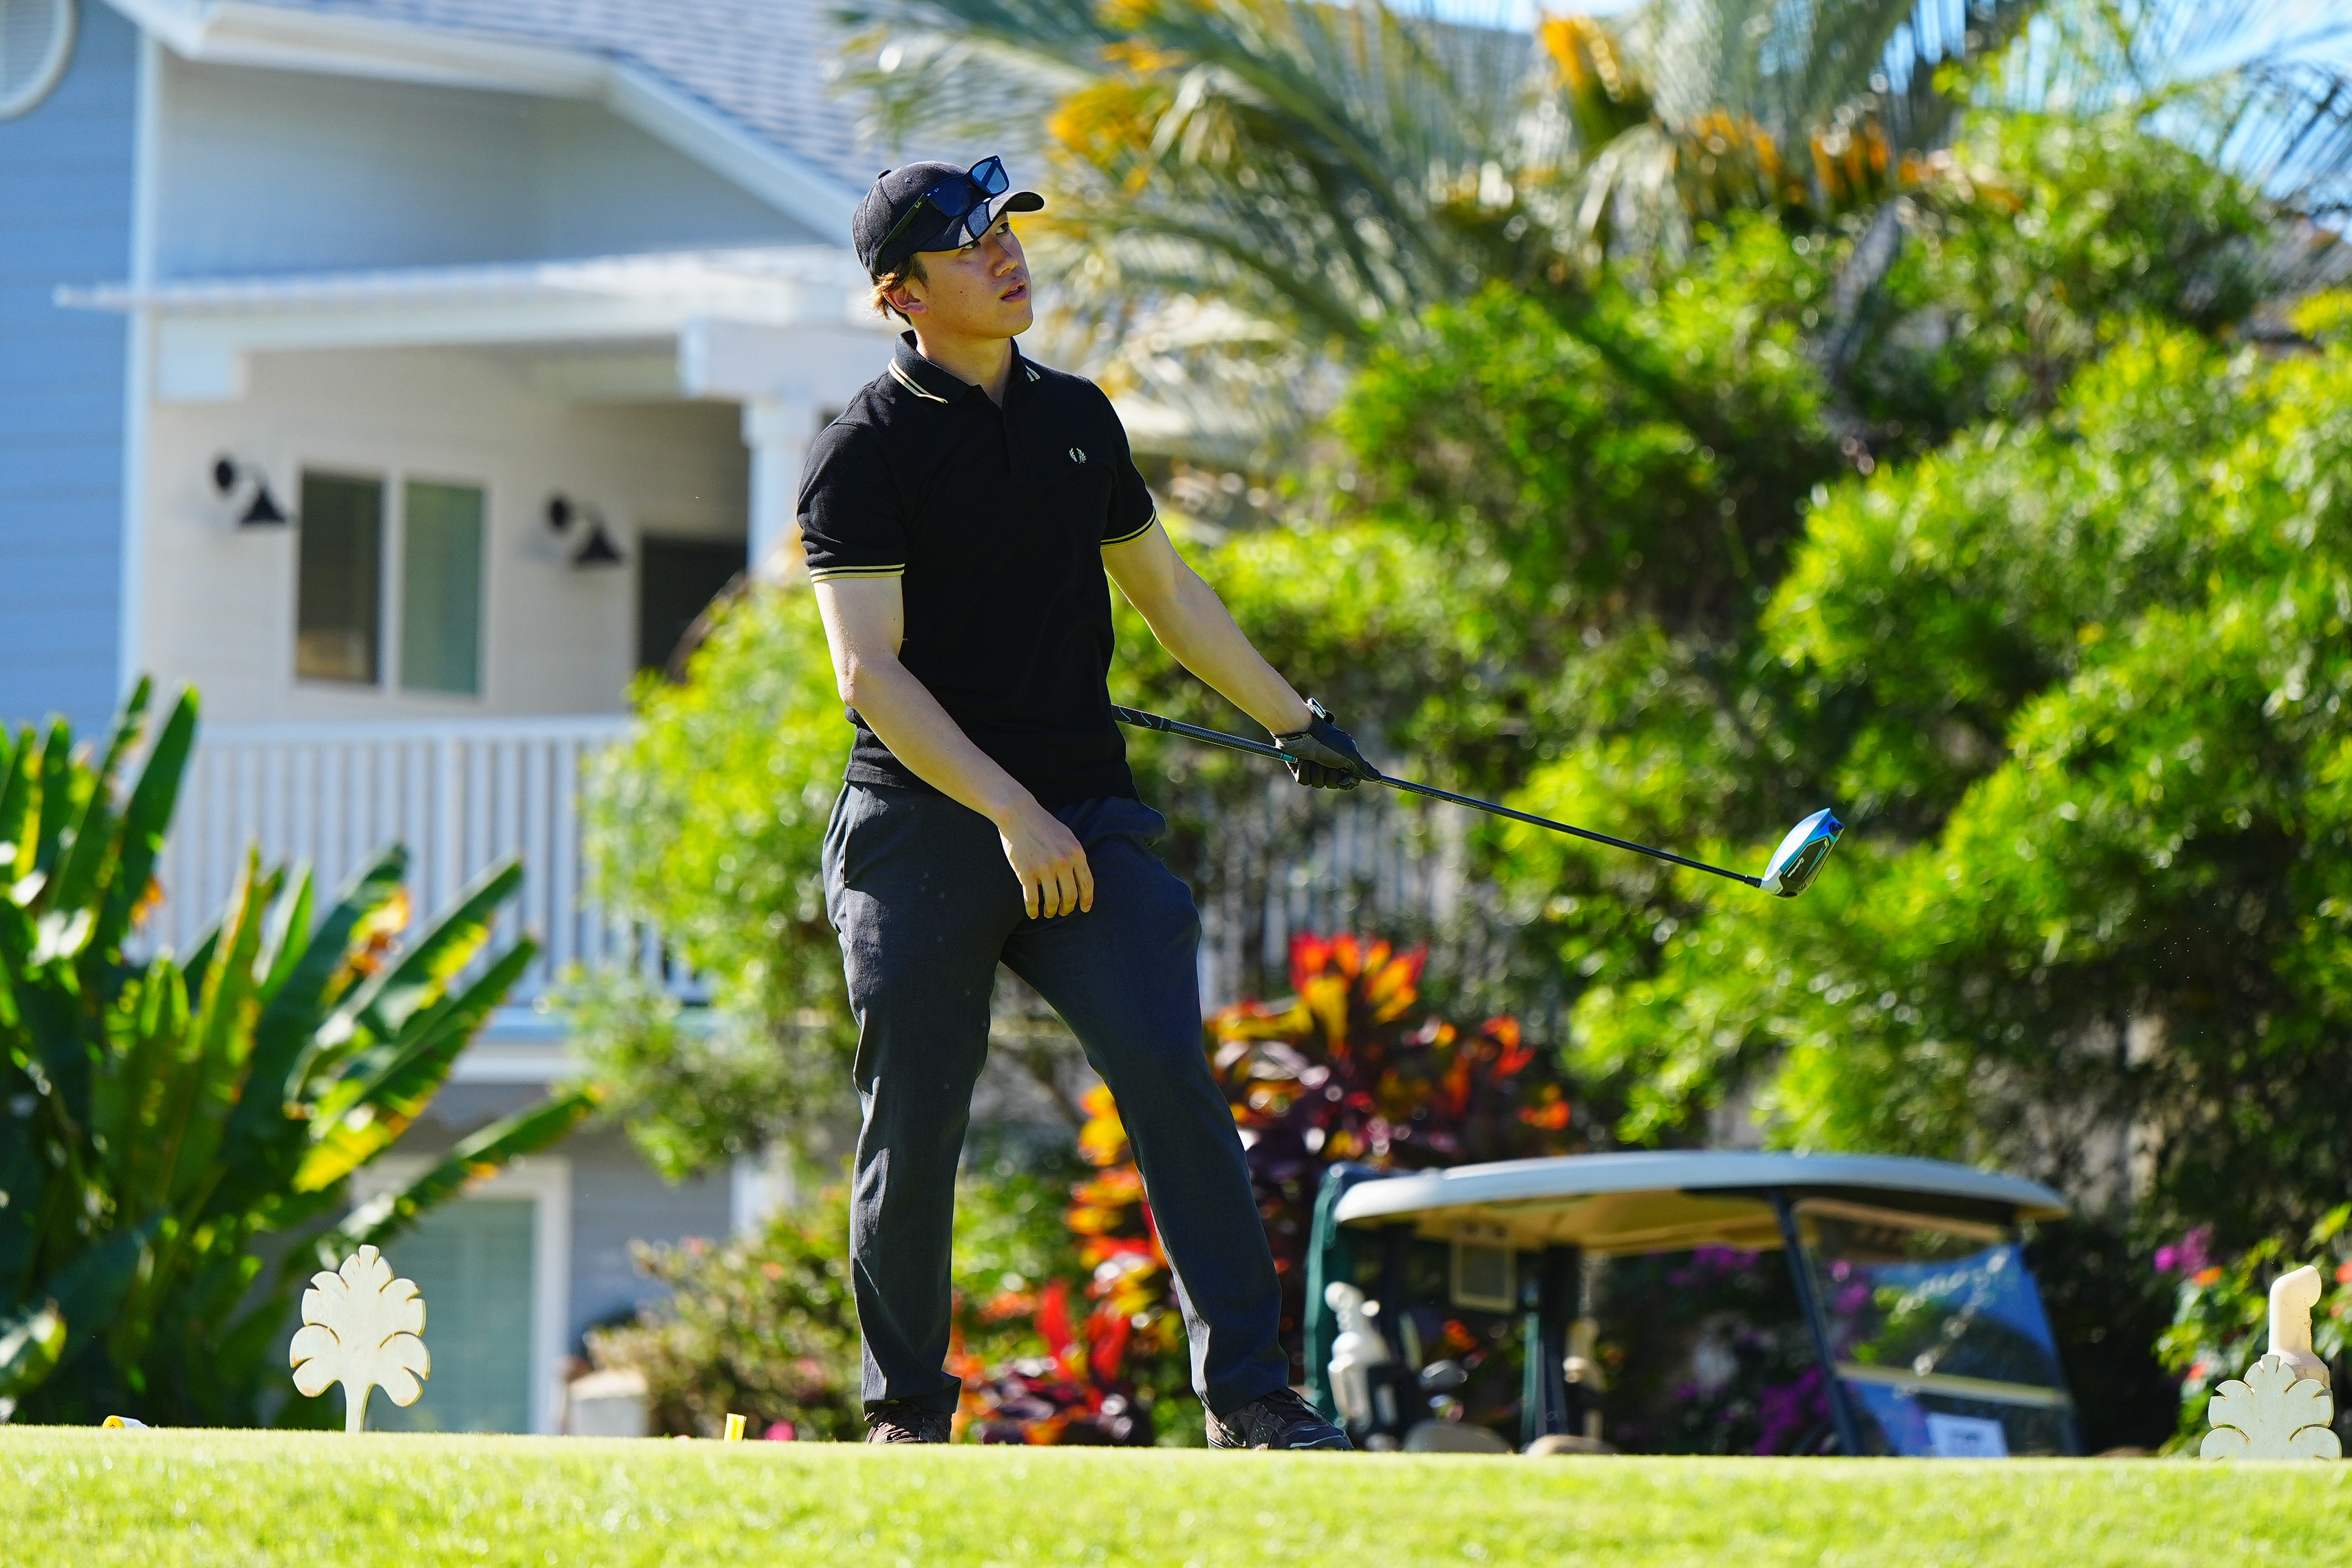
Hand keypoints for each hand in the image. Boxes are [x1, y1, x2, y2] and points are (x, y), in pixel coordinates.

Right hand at [996, 796, 1094, 917]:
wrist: (1019, 814)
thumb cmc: (1043, 825)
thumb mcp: (1067, 837)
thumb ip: (1075, 856)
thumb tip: (1080, 879)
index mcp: (1076, 853)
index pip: (1086, 884)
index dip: (1087, 900)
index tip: (1084, 909)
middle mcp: (1063, 862)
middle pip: (1070, 896)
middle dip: (1067, 908)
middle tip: (1063, 912)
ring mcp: (1045, 868)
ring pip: (1052, 901)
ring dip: (1051, 911)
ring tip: (1048, 912)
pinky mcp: (1026, 873)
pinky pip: (1032, 899)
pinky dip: (1033, 910)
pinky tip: (1033, 913)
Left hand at [1274, 699, 1378, 789]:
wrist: (1302, 733)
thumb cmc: (1328, 741)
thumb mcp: (1349, 755)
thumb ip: (1363, 768)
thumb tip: (1378, 777)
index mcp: (1344, 759)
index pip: (1348, 781)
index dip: (1346, 782)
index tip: (1343, 777)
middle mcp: (1330, 763)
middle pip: (1332, 784)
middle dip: (1329, 775)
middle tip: (1326, 762)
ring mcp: (1315, 766)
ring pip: (1317, 783)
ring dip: (1316, 771)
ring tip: (1314, 757)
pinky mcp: (1300, 768)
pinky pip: (1304, 780)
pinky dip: (1304, 770)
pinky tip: (1303, 760)